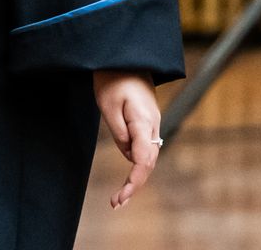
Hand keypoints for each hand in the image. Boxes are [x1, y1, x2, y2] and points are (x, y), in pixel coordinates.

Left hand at [94, 69, 161, 209]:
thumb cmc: (113, 77)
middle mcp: (153, 126)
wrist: (126, 57)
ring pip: (147, 158)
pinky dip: (136, 165)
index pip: (142, 160)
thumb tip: (129, 156)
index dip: (133, 181)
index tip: (121, 196)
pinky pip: (144, 148)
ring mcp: (152, 124)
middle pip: (148, 163)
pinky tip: (127, 177)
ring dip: (135, 178)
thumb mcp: (108, 104)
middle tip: (116, 204)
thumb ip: (119, 131)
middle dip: (134, 185)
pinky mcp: (147, 123)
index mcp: (143, 122)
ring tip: (119, 197)